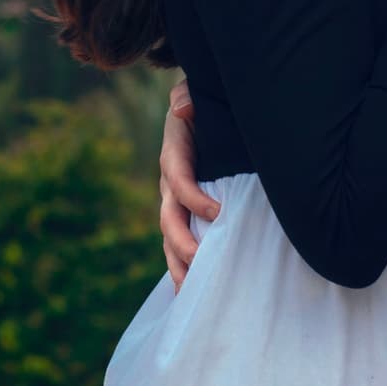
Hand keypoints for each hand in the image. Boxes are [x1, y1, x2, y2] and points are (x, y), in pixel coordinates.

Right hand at [158, 79, 217, 289]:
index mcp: (174, 152)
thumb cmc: (207, 105)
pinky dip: (184, 268)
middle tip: (200, 260)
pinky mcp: (188, 216)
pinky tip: (193, 293)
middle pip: (169, 216)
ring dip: (178, 264)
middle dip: (181, 241)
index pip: (177, 178)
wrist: (209, 115)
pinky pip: (180, 244)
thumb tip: (183, 107)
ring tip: (190, 290)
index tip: (217, 213)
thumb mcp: (196, 92)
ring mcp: (176, 203)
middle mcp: (170, 182)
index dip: (192, 196)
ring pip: (171, 238)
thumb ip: (188, 96)